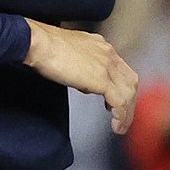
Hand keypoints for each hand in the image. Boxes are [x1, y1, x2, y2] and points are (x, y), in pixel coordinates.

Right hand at [23, 20, 138, 134]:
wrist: (39, 43)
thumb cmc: (45, 46)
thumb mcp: (71, 51)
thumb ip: (82, 64)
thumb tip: (83, 81)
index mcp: (101, 46)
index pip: (122, 68)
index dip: (123, 86)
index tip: (116, 101)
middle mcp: (108, 54)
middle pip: (130, 82)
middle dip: (130, 102)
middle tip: (123, 117)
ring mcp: (107, 66)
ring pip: (129, 93)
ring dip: (127, 113)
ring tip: (121, 126)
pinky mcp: (101, 80)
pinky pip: (120, 103)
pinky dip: (121, 116)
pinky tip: (116, 125)